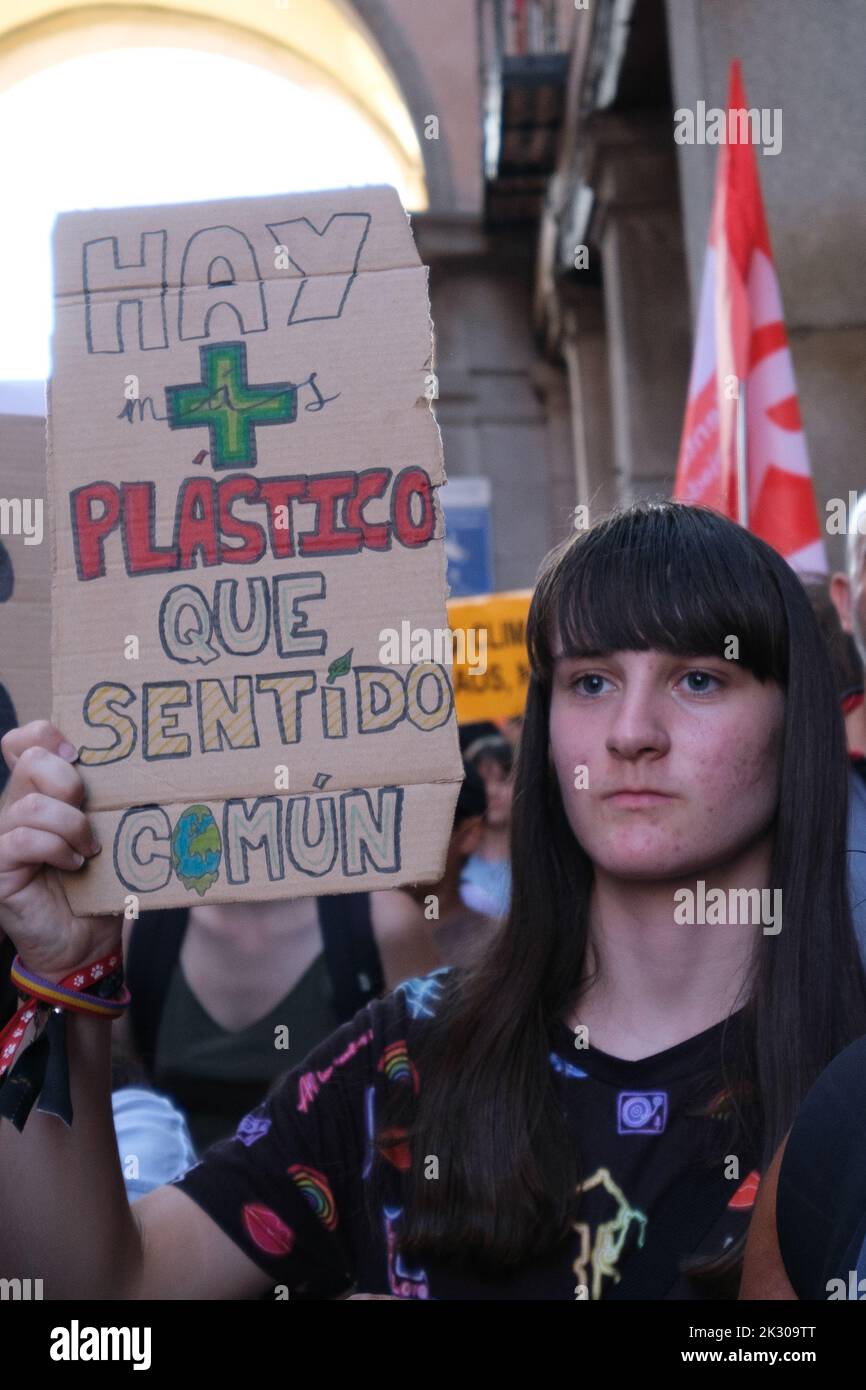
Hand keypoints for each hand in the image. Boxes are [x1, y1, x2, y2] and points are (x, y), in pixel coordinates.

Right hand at [0, 721, 120, 978]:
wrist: (88, 942)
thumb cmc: (101, 883)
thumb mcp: (109, 832)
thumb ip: (106, 799)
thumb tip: (141, 768)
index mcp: (41, 790)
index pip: (25, 740)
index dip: (47, 735)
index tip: (80, 756)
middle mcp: (16, 807)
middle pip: (29, 760)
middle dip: (68, 779)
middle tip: (88, 807)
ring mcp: (2, 836)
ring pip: (30, 805)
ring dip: (71, 825)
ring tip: (89, 848)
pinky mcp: (0, 867)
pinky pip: (22, 840)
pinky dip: (56, 849)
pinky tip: (74, 865)